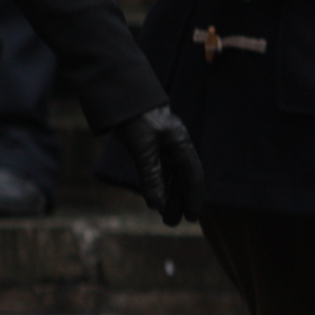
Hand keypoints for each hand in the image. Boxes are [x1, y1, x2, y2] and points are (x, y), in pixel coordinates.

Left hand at [107, 105, 205, 227]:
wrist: (121, 91)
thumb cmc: (134, 117)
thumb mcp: (142, 148)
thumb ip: (150, 176)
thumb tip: (156, 205)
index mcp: (180, 143)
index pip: (192, 176)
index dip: (194, 198)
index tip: (192, 218)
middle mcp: (176, 144)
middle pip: (182, 178)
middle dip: (179, 201)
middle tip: (173, 223)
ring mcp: (164, 143)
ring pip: (171, 174)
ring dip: (169, 194)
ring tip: (164, 215)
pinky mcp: (151, 142)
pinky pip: (161, 167)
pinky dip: (159, 183)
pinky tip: (155, 195)